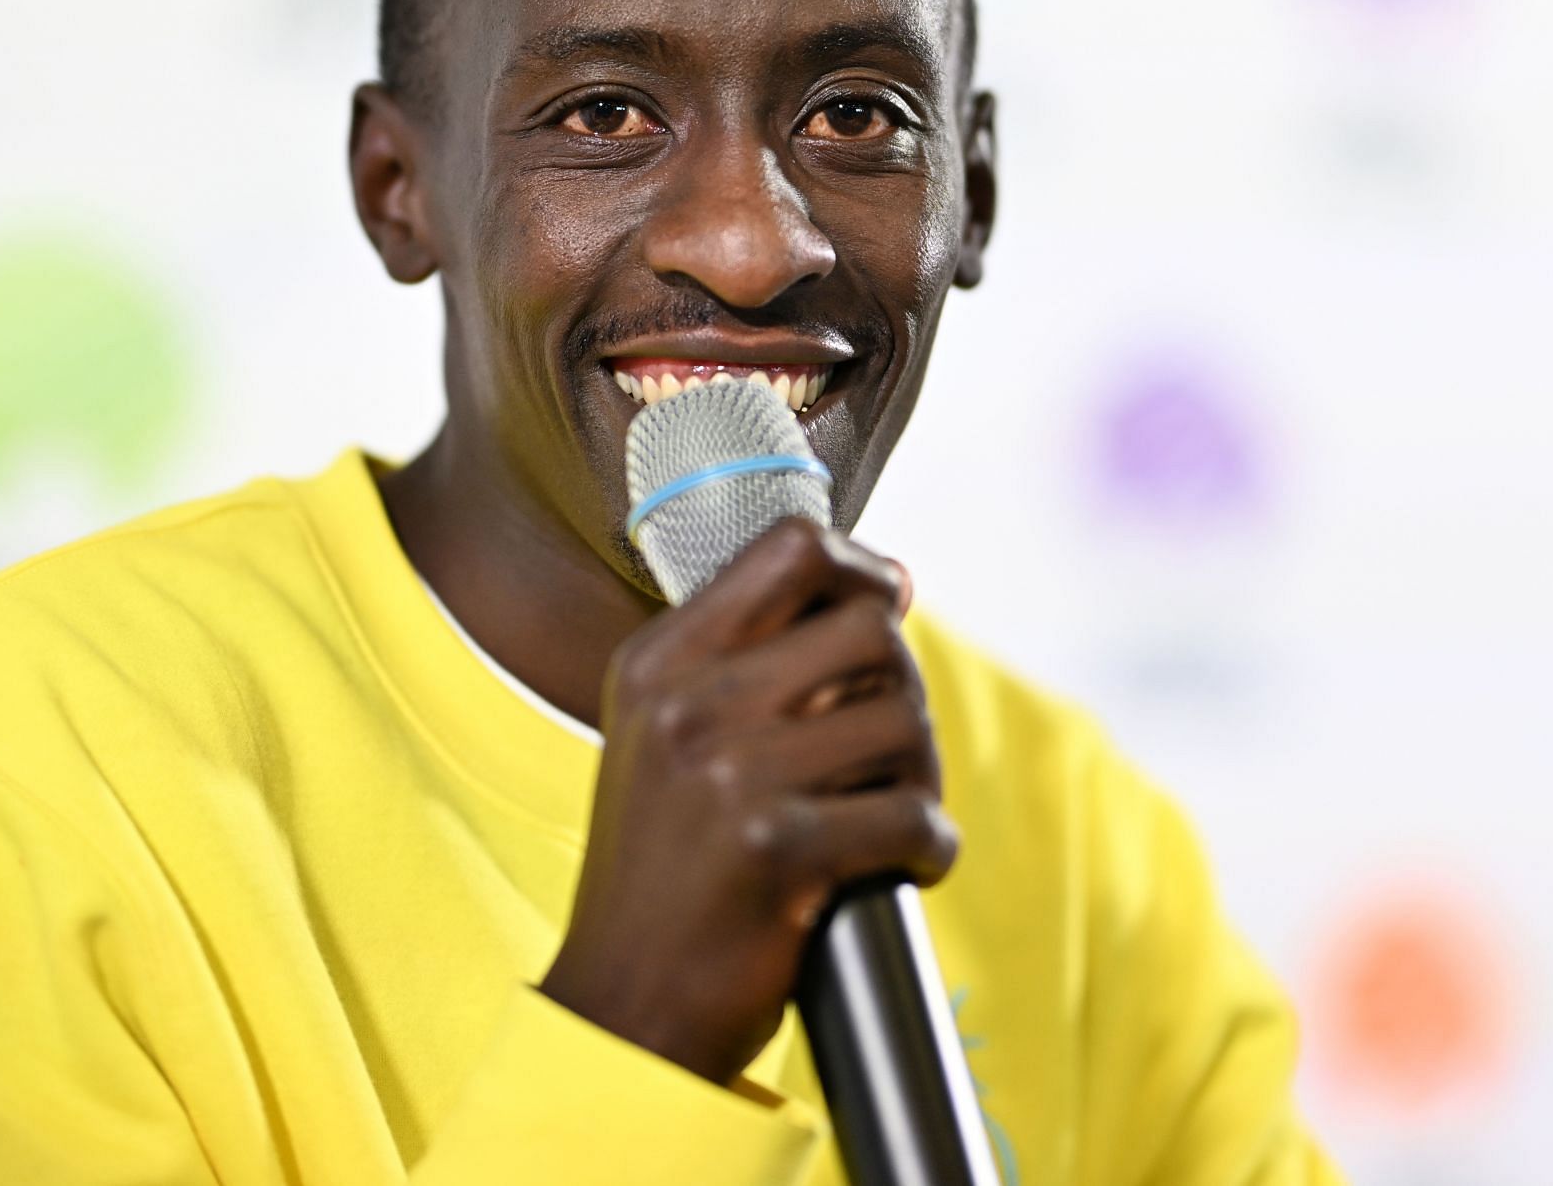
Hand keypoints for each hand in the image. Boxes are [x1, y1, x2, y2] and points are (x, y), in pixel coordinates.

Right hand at [539, 518, 956, 1086]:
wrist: (623, 1005)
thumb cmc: (666, 868)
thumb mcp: (667, 733)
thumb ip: (751, 657)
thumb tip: (893, 583)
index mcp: (658, 660)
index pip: (791, 546)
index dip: (862, 569)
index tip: (884, 612)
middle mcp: (686, 702)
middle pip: (869, 629)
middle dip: (902, 688)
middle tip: (885, 749)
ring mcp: (727, 773)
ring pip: (901, 719)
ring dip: (920, 774)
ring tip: (888, 814)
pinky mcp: (776, 851)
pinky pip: (913, 816)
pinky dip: (929, 846)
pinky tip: (897, 866)